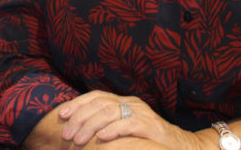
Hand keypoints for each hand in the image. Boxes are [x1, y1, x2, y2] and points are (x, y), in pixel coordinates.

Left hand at [57, 91, 204, 149]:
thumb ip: (106, 125)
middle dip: (79, 118)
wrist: (180, 146)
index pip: (96, 96)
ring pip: (110, 112)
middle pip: (99, 104)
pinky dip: (112, 130)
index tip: (61, 115)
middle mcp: (130, 102)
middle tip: (66, 134)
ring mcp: (141, 112)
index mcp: (122, 101)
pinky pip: (128, 124)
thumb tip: (78, 129)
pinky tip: (101, 139)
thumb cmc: (146, 140)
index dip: (77, 104)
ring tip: (78, 140)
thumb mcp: (124, 128)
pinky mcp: (150, 126)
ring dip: (90, 126)